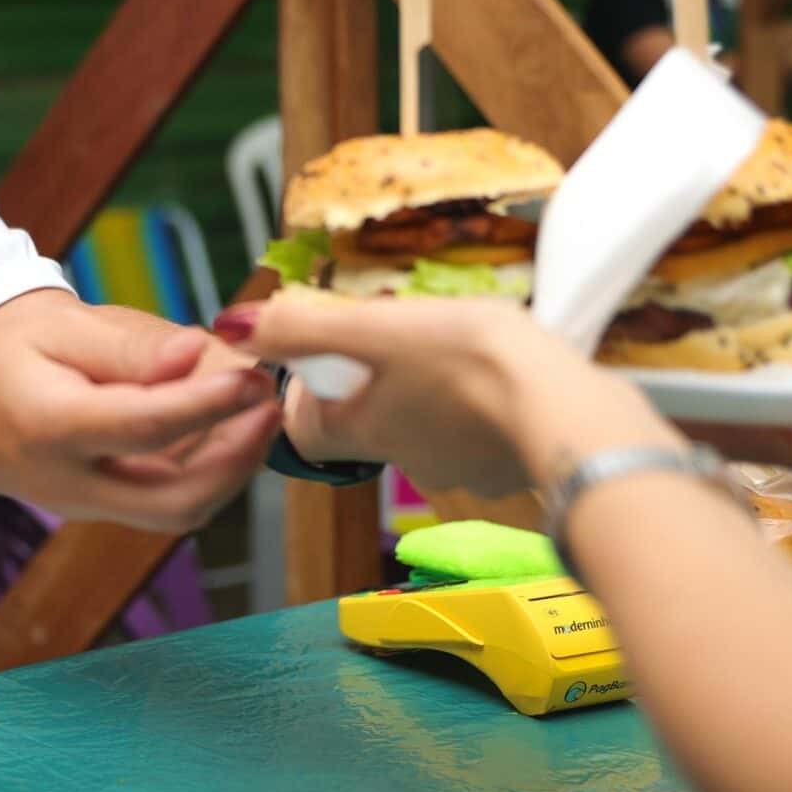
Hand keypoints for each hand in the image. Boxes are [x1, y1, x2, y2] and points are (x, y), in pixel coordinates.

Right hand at [0, 296, 279, 531]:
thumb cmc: (0, 357)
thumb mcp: (51, 325)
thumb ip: (127, 346)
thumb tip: (198, 354)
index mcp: (50, 428)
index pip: (142, 426)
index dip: (208, 404)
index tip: (255, 374)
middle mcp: (72, 483)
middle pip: (174, 500)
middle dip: (238, 459)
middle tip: (271, 402)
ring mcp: (91, 505)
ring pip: (180, 509)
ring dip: (232, 465)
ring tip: (256, 405)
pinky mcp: (108, 508)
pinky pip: (171, 500)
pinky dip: (210, 467)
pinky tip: (225, 420)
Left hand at [216, 295, 667, 496]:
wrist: (563, 411)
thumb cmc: (468, 363)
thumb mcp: (376, 328)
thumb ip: (303, 327)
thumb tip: (228, 323)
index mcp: (362, 428)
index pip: (306, 431)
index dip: (307, 395)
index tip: (326, 360)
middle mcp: (405, 460)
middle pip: (367, 424)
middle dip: (374, 384)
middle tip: (400, 339)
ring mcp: (460, 468)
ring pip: (425, 426)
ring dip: (430, 393)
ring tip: (456, 350)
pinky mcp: (507, 465)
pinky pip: (478, 436)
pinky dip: (479, 409)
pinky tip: (502, 378)